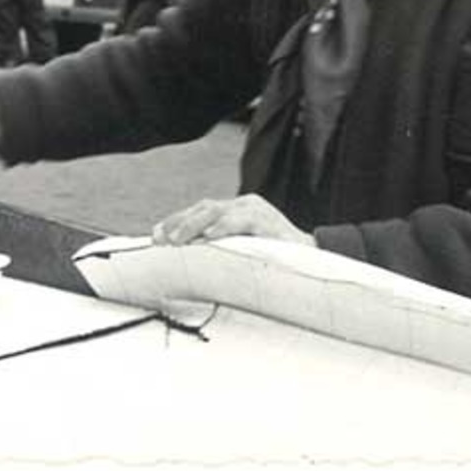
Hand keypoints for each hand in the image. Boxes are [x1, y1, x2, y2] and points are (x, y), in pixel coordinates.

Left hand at [151, 194, 315, 247]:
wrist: (316, 262)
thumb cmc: (275, 261)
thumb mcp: (241, 252)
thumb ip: (219, 250)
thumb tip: (186, 264)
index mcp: (235, 211)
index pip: (199, 211)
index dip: (175, 221)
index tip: (154, 236)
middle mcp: (243, 206)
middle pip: (204, 208)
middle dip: (178, 223)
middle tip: (160, 239)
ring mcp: (256, 211)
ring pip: (218, 211)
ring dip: (194, 224)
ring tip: (178, 239)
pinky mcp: (270, 222)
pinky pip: (243, 221)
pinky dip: (225, 227)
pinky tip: (210, 237)